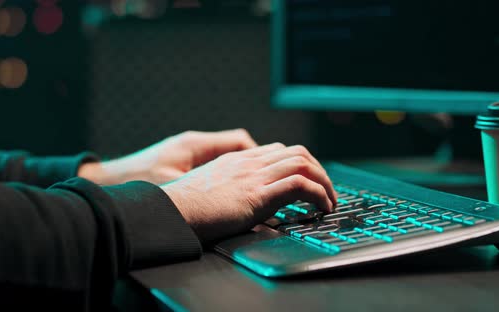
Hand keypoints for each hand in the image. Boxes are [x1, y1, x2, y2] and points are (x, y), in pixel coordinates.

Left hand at [78, 129, 256, 184]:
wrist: (109, 181)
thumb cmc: (138, 182)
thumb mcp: (174, 186)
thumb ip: (202, 187)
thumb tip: (230, 194)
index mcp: (195, 145)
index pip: (240, 141)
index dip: (259, 154)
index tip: (270, 170)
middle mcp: (194, 144)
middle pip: (237, 145)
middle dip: (255, 159)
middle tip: (269, 177)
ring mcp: (188, 151)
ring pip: (226, 154)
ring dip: (240, 166)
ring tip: (251, 183)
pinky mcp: (182, 161)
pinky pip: (213, 163)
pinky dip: (225, 173)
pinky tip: (226, 190)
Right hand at [160, 143, 336, 242]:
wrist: (169, 211)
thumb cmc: (182, 208)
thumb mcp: (206, 190)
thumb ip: (226, 190)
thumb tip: (241, 207)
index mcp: (236, 161)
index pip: (277, 151)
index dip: (299, 163)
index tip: (307, 180)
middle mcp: (248, 163)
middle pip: (297, 153)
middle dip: (318, 170)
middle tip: (326, 191)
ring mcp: (253, 176)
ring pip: (303, 164)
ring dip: (324, 183)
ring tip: (329, 201)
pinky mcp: (257, 194)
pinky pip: (300, 185)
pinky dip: (319, 194)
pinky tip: (322, 208)